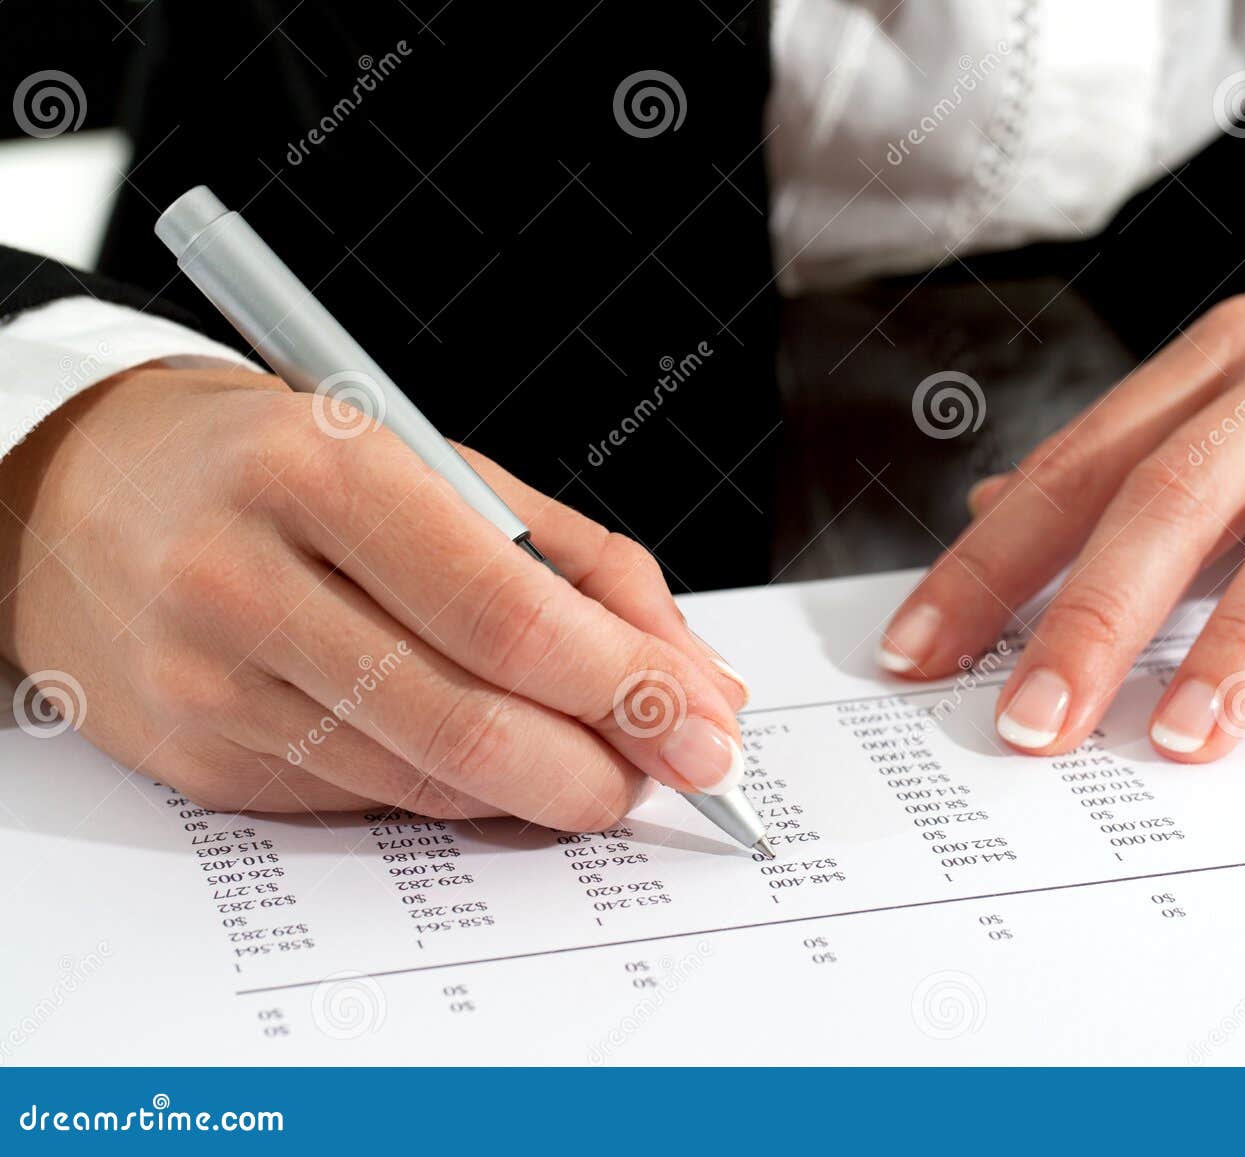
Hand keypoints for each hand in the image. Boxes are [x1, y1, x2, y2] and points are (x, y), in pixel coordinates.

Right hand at [0, 366, 747, 827]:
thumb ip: (574, 565)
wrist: (74, 494)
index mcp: (318, 471)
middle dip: (603, 766)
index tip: (705, 724)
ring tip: (595, 755)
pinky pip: (371, 800)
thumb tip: (691, 674)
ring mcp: (208, 685)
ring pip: (428, 778)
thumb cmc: (276, 462)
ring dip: (540, 786)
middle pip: (470, 722)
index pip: (505, 614)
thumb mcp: (431, 462)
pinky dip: (456, 790)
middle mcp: (244, 582)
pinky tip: (486, 753)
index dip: (626, 686)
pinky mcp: (198, 762)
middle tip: (675, 769)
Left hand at [880, 235, 1244, 764]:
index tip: (918, 651)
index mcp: (1215, 365)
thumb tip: (991, 506)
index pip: (1077, 469)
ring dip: (1243, 642)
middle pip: (1176, 495)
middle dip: (1092, 616)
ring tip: (1183, 740)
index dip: (989, 562)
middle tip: (1034, 722)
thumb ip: (1122, 453)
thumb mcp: (1233, 384)